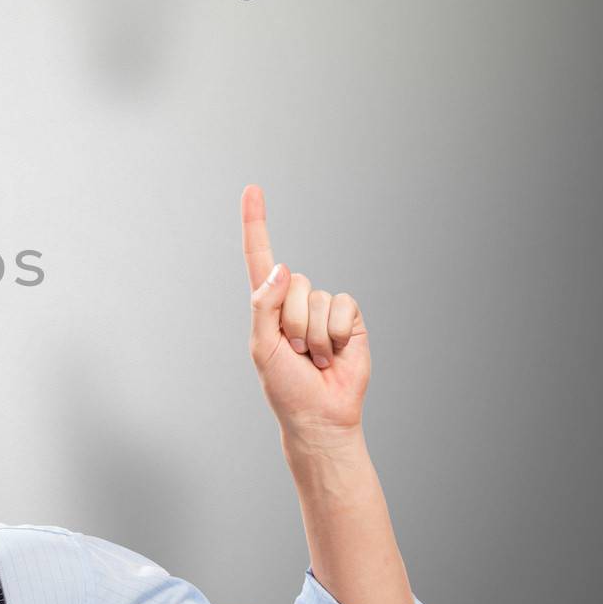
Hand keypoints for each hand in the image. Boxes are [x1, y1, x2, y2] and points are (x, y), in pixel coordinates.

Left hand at [242, 184, 369, 442]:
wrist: (321, 414)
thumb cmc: (285, 386)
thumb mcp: (261, 347)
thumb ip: (265, 306)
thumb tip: (283, 267)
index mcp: (268, 303)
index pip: (260, 256)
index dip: (256, 223)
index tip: (252, 189)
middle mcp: (296, 299)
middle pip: (294, 283)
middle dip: (291, 322)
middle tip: (293, 352)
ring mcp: (324, 307)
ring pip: (318, 299)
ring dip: (313, 335)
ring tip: (313, 358)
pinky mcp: (350, 318)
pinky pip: (344, 307)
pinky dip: (336, 334)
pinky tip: (334, 353)